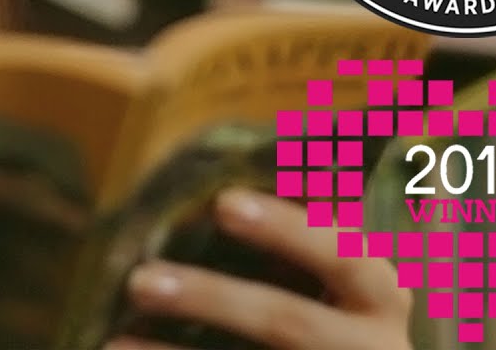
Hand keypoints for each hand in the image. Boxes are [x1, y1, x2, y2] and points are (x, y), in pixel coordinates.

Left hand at [110, 189, 411, 349]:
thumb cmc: (351, 318)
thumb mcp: (354, 280)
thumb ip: (317, 233)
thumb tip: (250, 164)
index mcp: (382, 296)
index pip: (345, 254)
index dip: (287, 229)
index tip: (224, 204)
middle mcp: (371, 345)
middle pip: (287, 322)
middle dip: (212, 300)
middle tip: (139, 281)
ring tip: (112, 344)